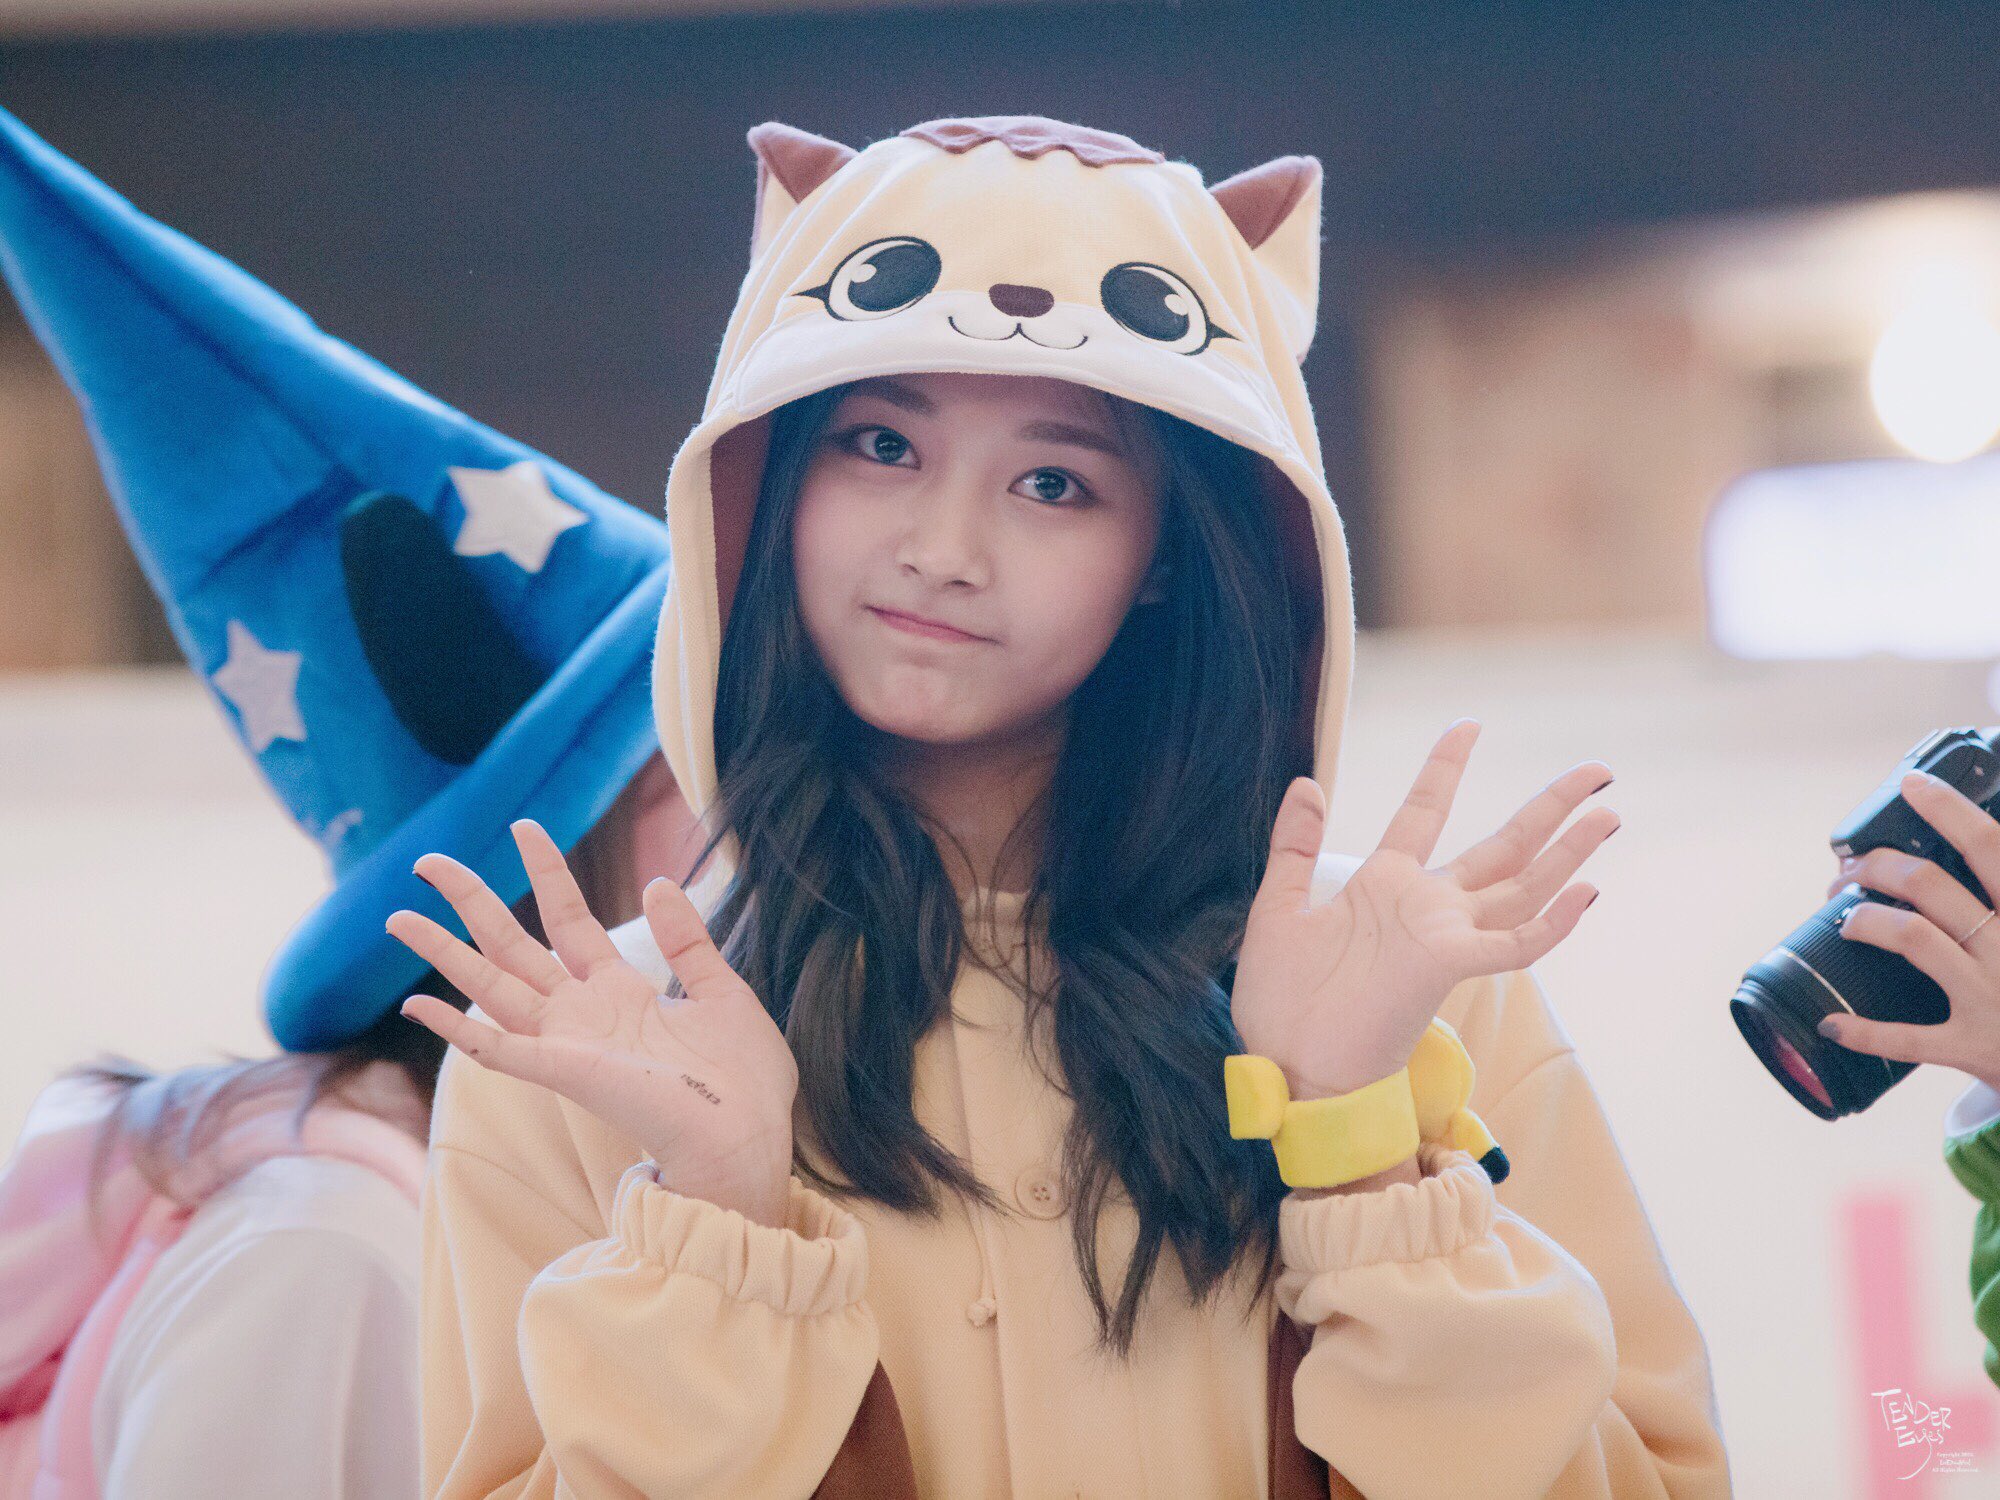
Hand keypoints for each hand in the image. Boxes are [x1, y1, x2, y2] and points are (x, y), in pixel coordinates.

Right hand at [389, 820, 800, 1227]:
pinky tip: (415, 1004)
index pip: (569, 918)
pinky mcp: (565, 1073)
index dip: (547, 872)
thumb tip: (656, 881)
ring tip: (397, 917)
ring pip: (490, 987)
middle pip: (512, 945)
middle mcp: (584, 1013)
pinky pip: (499, 1050)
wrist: (751, 1137)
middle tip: (429, 862)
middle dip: (471, 902)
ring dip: (444, 953)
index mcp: (622, 991)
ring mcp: (569, 1043)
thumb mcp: (721, 990)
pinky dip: (458, 1028)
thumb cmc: (743, 1079)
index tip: (524, 826)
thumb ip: (686, 940)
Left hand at [1231, 720, 1615, 1098]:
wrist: (1283, 1065)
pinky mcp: (1447, 968)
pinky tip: (1586, 892)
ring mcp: (1442, 936)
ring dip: (1566, 852)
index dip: (1446, 768)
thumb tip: (1308, 781)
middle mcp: (1425, 907)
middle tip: (1598, 772)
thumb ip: (1294, 846)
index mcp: (1383, 886)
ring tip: (1608, 812)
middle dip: (1549, 808)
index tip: (1468, 725)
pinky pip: (1513, 944)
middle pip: (1502, 848)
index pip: (1424, 813)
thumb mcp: (1277, 907)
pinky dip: (1551, 921)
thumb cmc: (1278, 1001)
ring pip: (1521, 887)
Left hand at [1818, 770, 1999, 1092]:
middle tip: (1849, 871)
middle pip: (1931, 884)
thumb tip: (1974, 841)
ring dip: (1865, 921)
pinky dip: (1862, 1030)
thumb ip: (1999, 890)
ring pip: (1914, 937)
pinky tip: (1832, 1022)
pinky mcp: (1972, 1045)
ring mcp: (1991, 997)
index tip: (1911, 784)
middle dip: (1878, 866)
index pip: (1991, 846)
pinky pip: (1906, 1037)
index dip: (1948, 810)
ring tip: (1845, 921)